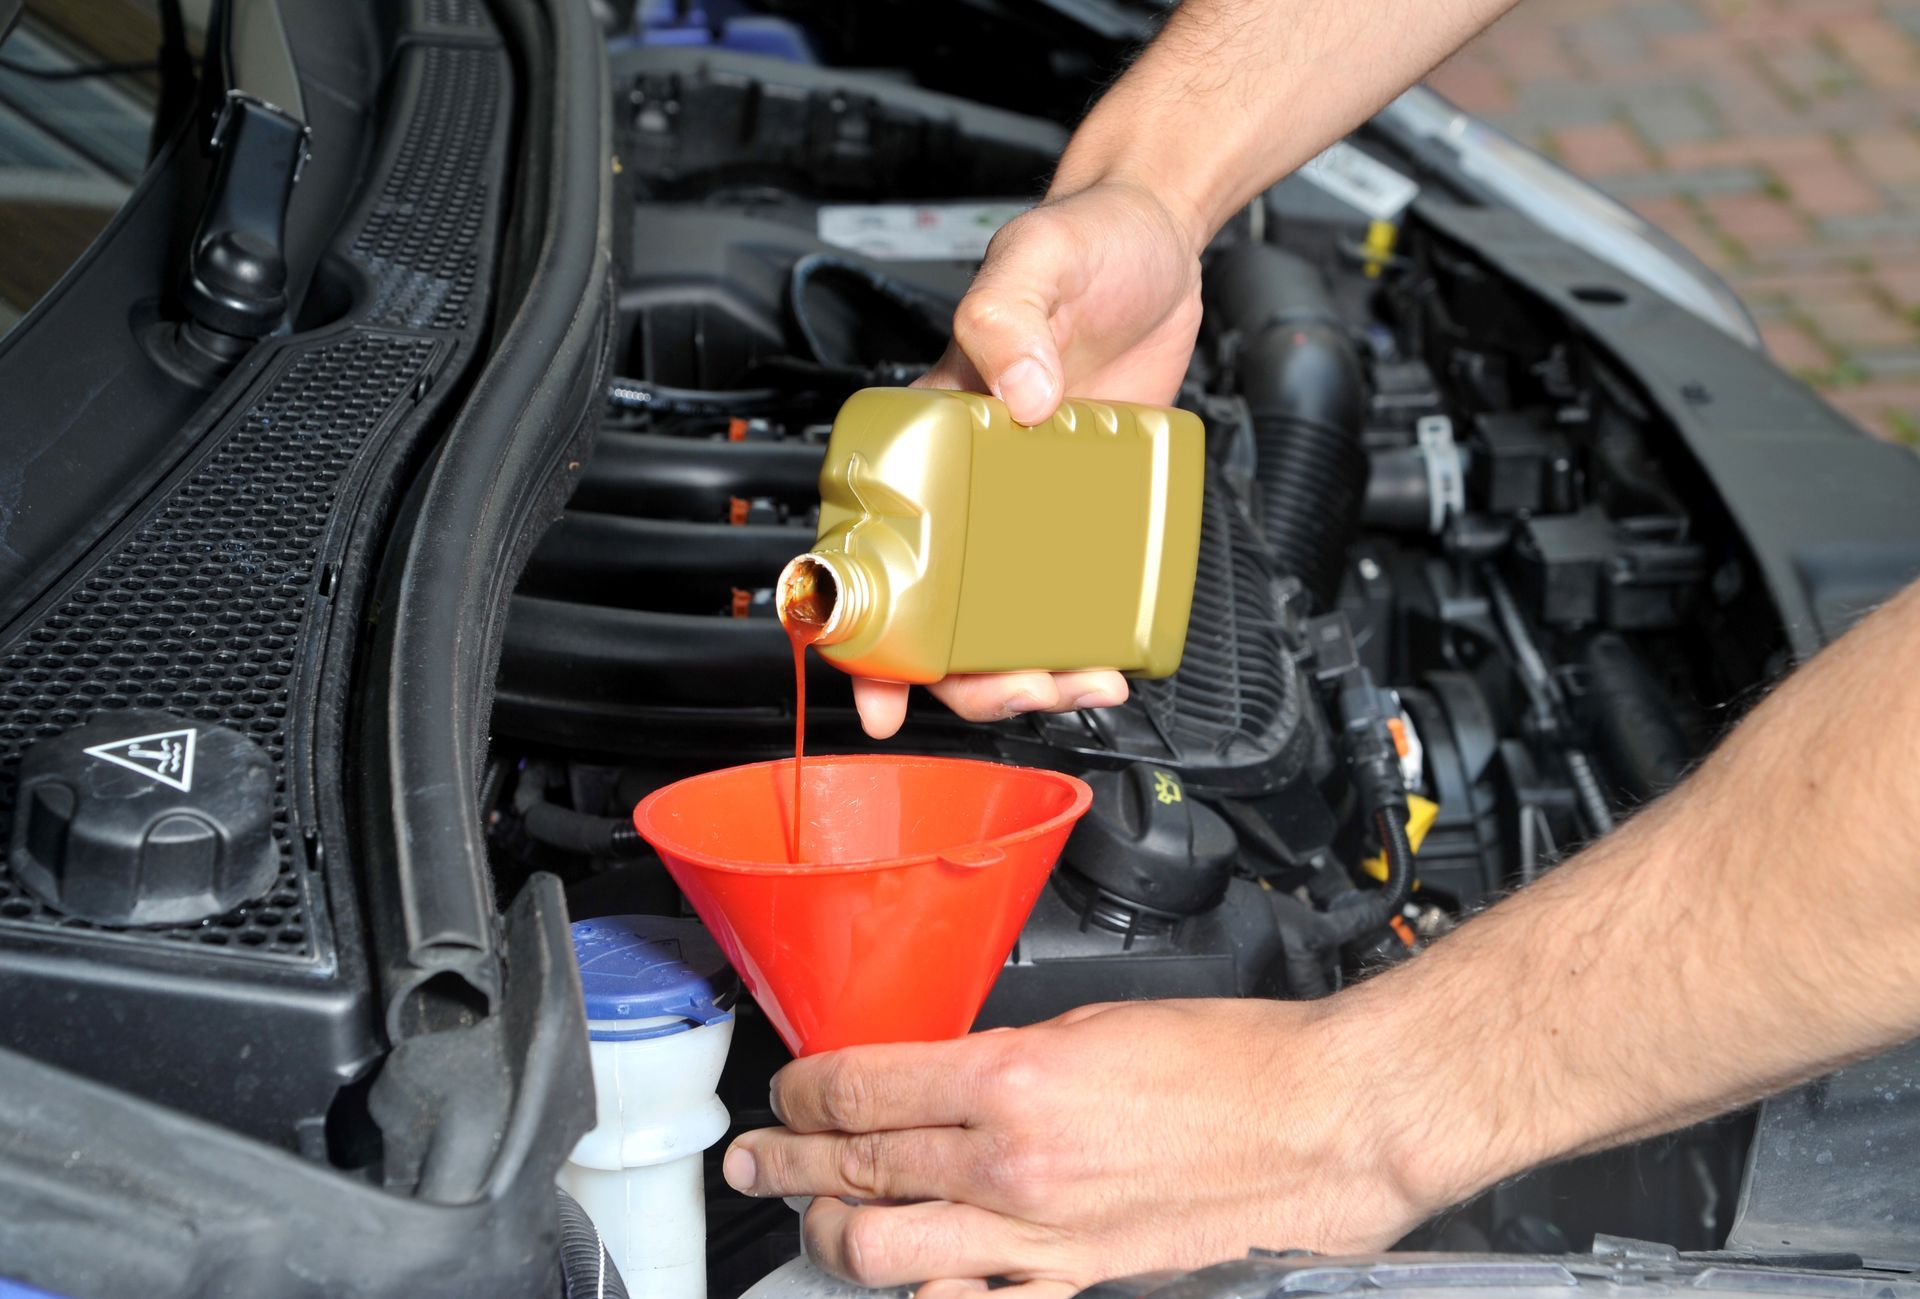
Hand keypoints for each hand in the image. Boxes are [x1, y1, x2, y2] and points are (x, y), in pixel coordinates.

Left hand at [720, 1000, 1438, 1297]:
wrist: (1320, 1122)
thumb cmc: (1229, 1060)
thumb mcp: (1093, 1021)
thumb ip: (1001, 1055)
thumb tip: (937, 1073)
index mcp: (1010, 1079)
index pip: (860, 1088)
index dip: (803, 1090)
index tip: (789, 1090)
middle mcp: (1011, 1163)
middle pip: (857, 1169)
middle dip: (787, 1164)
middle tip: (755, 1161)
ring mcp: (1040, 1234)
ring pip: (888, 1253)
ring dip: (833, 1237)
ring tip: (811, 1224)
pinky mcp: (1079, 1279)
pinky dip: (930, 1298)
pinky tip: (912, 1285)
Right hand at [853, 178, 1204, 738]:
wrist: (1161, 243)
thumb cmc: (1083, 242)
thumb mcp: (1037, 258)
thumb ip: (1009, 312)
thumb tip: (1018, 395)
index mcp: (928, 434)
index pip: (868, 543)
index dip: (860, 630)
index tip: (878, 687)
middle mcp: (972, 483)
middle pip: (940, 613)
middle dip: (967, 678)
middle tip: (1017, 691)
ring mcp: (1032, 507)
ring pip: (1006, 620)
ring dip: (1030, 675)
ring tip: (1078, 683)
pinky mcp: (1091, 510)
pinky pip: (1076, 593)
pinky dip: (1086, 641)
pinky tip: (1111, 657)